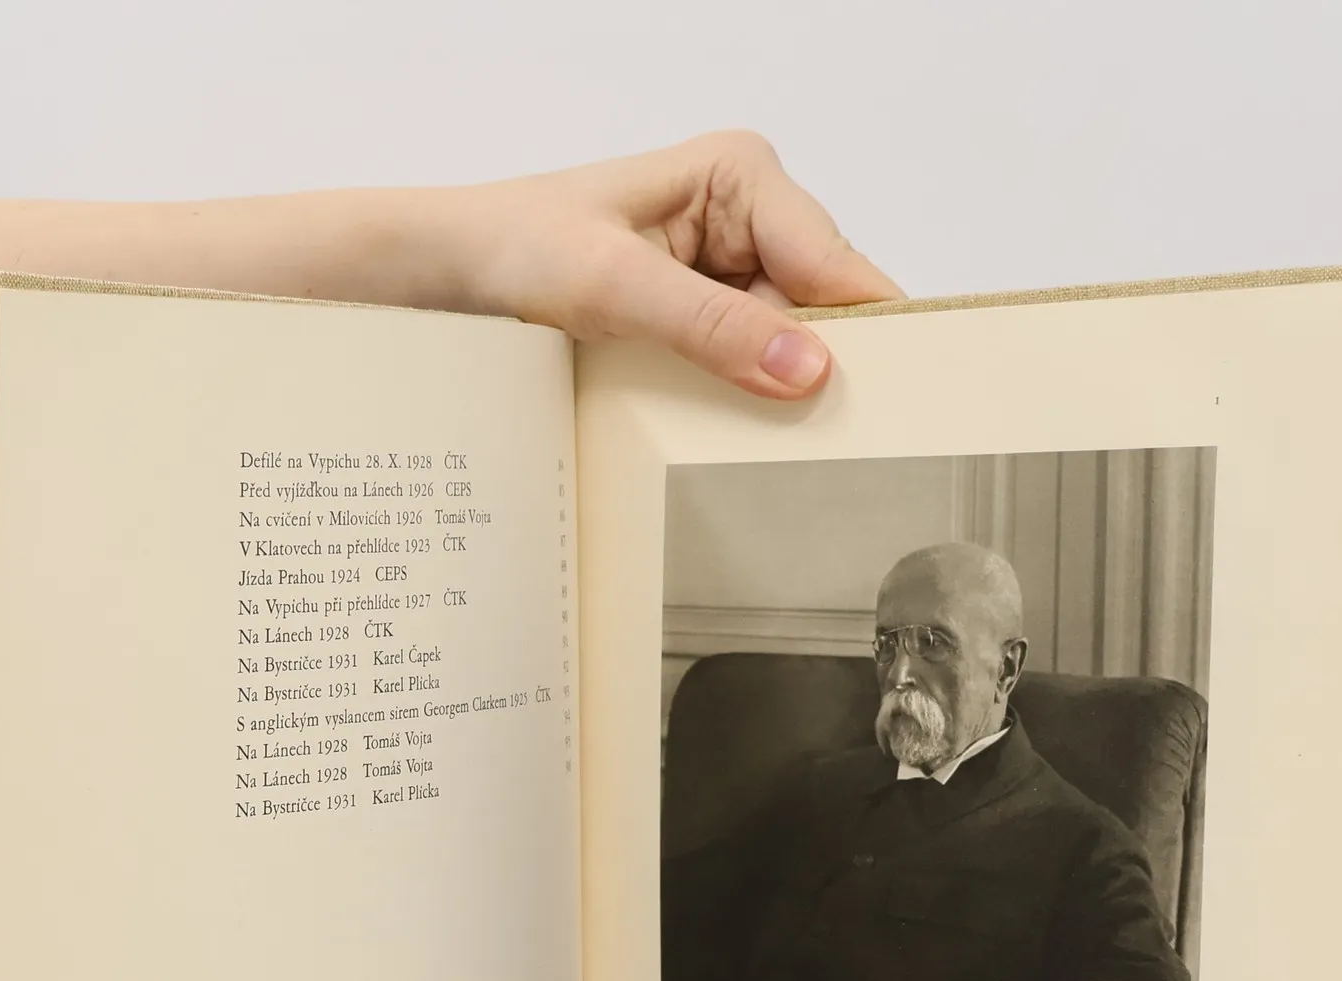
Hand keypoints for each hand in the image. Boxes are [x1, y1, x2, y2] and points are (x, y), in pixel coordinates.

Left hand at [438, 131, 902, 399]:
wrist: (448, 275)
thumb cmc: (515, 248)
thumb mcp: (615, 287)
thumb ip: (714, 327)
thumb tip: (809, 369)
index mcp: (742, 175)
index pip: (836, 264)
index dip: (866, 335)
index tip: (893, 402)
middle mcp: (747, 216)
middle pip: (823, 310)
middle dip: (820, 372)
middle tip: (829, 444)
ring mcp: (728, 270)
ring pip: (789, 348)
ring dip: (776, 396)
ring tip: (766, 444)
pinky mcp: (703, 316)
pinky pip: (748, 366)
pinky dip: (743, 402)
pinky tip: (730, 431)